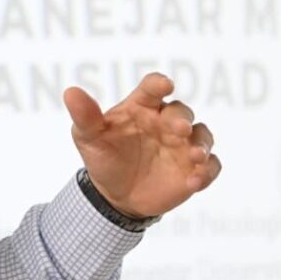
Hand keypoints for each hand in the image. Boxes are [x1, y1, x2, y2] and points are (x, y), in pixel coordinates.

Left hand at [63, 72, 220, 219]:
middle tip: (179, 130)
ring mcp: (182, 146)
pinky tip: (193, 182)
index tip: (164, 85)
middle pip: (182, 112)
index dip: (159, 84)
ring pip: (203, 136)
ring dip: (202, 144)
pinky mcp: (193, 170)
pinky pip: (210, 167)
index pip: (153, 88)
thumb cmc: (103, 158)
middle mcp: (166, 123)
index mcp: (142, 107)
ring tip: (194, 156)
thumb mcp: (88, 138)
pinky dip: (207, 172)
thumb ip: (85, 116)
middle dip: (182, 119)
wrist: (114, 196)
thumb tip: (70, 92)